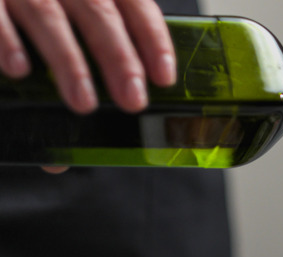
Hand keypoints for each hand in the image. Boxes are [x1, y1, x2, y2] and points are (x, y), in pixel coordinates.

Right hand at [0, 0, 175, 114]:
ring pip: (49, 16)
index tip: (164, 77)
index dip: (153, 39)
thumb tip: (99, 116)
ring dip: (70, 62)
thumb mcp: (76, 9)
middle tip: (133, 100)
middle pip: (99, 12)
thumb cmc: (43, 3)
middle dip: (120, 58)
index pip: (135, 4)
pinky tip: (19, 70)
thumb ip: (94, 43)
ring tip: (84, 103)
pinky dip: (7, 40)